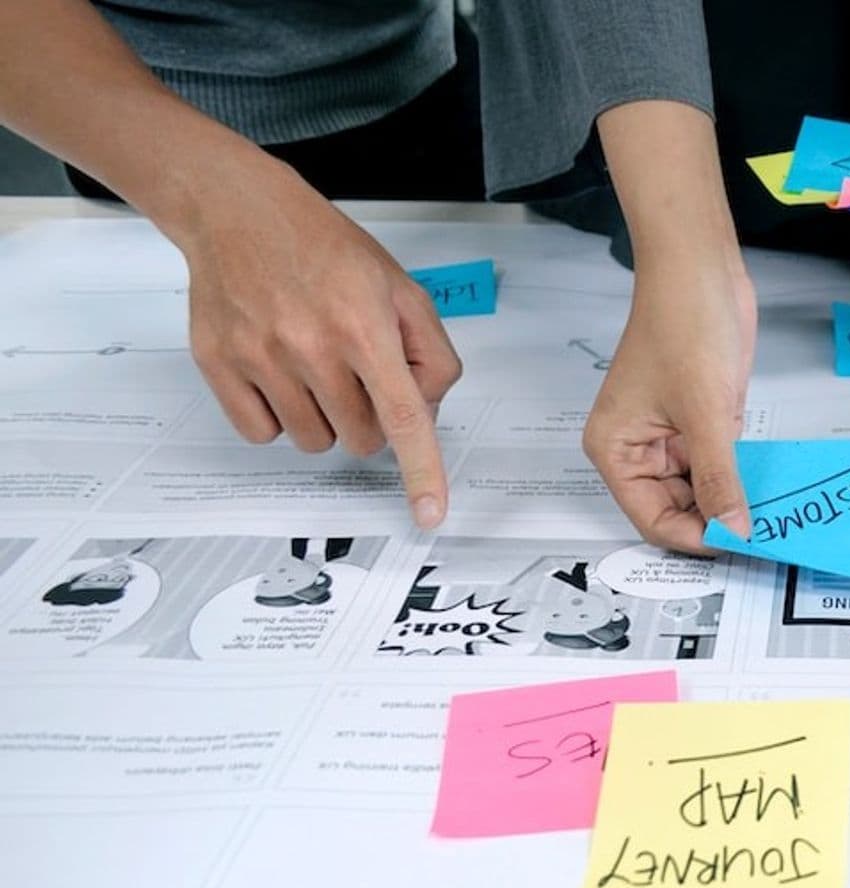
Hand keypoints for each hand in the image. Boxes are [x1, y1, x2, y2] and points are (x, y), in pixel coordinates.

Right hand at [182, 163, 458, 527]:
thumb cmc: (324, 248)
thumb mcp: (400, 288)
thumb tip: (425, 412)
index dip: (421, 471)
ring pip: (314, 442)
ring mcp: (260, 357)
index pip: (403, 415)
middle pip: (362, 439)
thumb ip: (429, 353)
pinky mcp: (218, 365)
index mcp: (365, 325)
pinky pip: (262, 434)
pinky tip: (279, 374)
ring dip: (324, 419)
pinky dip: (277, 418)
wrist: (238, 211)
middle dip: (370, 420)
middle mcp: (311, 345)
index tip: (430, 514)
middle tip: (357, 376)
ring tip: (315, 366)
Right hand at [584, 265, 754, 552]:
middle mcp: (639, 449)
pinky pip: (720, 464)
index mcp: (616, 450)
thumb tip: (734, 530)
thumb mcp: (705, 412)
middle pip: (677, 510)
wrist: (702, 269)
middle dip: (717, 522)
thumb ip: (719, 477)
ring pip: (702, 490)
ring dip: (734, 502)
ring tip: (773, 517)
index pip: (652, 519)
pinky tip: (771, 488)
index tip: (738, 546)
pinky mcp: (702, 422)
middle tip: (763, 537)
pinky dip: (742, 477)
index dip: (693, 538)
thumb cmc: (684, 325)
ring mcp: (672, 436)